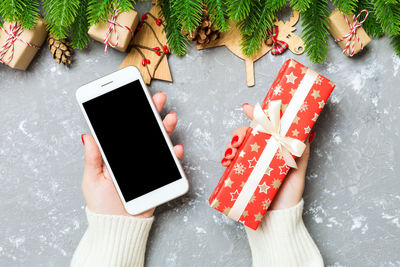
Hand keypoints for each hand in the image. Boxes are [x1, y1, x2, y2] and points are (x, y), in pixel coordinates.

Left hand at [81, 91, 183, 217]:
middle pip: (144, 130)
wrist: (118, 226)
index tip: (133, 95)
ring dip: (166, 129)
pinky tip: (175, 148)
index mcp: (116, 153)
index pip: (124, 129)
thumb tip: (87, 135)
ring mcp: (147, 165)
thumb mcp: (92, 179)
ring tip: (170, 117)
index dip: (129, 112)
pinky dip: (174, 155)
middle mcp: (133, 156)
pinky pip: (169, 163)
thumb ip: (93, 157)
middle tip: (158, 98)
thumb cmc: (102, 204)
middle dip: (152, 112)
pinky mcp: (159, 176)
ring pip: (159, 142)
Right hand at [221, 103, 314, 209]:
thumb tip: (308, 129)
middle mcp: (259, 154)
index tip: (246, 108)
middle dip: (239, 133)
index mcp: (272, 148)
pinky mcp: (239, 176)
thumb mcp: (298, 168)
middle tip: (239, 140)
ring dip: (230, 145)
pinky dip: (225, 159)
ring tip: (232, 153)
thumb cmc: (290, 193)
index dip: (254, 116)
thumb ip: (301, 149)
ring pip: (235, 147)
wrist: (279, 216)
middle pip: (245, 136)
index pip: (263, 128)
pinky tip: (226, 161)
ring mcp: (248, 164)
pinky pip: (229, 164)